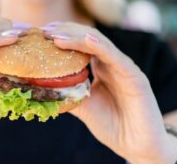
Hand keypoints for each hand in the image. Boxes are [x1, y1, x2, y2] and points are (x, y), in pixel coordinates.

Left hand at [43, 22, 176, 163]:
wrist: (136, 145)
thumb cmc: (112, 125)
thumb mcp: (83, 106)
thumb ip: (67, 94)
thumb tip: (41, 87)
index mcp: (101, 68)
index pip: (80, 44)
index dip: (62, 37)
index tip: (41, 35)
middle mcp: (112, 63)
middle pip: (88, 38)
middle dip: (66, 32)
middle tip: (45, 31)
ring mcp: (124, 67)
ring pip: (100, 43)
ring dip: (77, 37)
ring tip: (56, 35)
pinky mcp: (135, 76)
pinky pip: (116, 57)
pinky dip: (100, 46)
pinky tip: (86, 39)